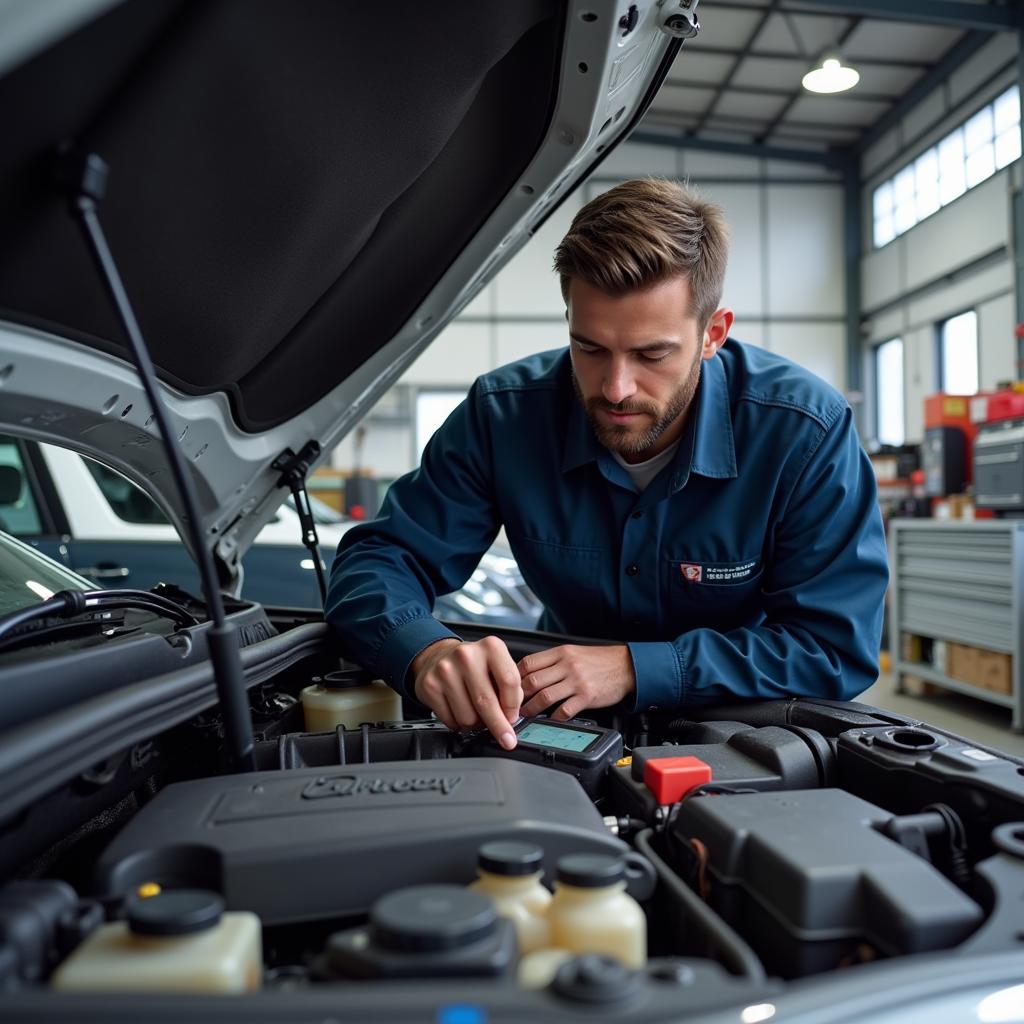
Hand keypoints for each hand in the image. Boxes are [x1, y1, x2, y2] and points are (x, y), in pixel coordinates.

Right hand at [412, 636, 521, 748]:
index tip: (513, 720)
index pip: (509, 681)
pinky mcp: (430, 685)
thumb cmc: (473, 664)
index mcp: (491, 647)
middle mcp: (467, 655)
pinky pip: (450, 720)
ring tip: (475, 712)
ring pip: (468, 716)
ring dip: (475, 723)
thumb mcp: (497, 665)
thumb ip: (509, 687)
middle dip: (498, 726)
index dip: (513, 706)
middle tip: (506, 738)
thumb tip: (511, 718)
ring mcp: (445, 670)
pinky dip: (458, 724)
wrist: (439, 656)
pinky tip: (460, 711)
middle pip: (487, 702)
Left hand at [518, 644, 635, 719]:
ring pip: (544, 697)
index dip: (514, 676)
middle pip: (532, 681)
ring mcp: (576, 681)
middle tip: (510, 705)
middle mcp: (567, 665)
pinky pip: (564, 710)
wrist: (626, 666)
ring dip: (530, 709)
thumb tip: (530, 674)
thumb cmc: (600, 661)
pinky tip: (549, 720)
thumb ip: (553, 661)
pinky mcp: (587, 696)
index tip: (509, 686)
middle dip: (517, 696)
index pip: (528, 663)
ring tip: (525, 715)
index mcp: (561, 652)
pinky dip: (553, 717)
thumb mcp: (574, 652)